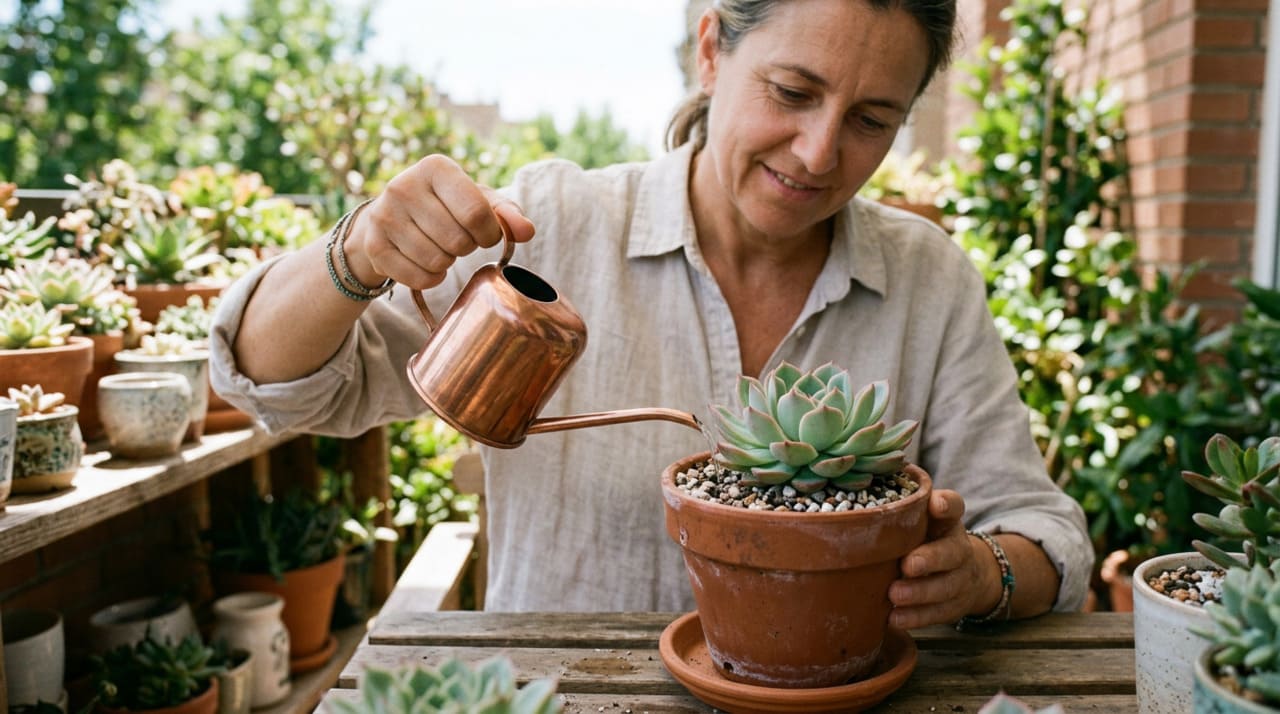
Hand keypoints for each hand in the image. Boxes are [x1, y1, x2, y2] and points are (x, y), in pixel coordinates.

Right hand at [344, 154, 536, 289]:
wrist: (391, 217)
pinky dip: (431, 278)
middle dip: (467, 247)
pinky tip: (426, 262)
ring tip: (440, 247)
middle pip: (458, 241)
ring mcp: (384, 216)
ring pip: (438, 261)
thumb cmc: (445, 206)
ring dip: (448, 263)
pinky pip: (419, 278)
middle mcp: (404, 186)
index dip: (489, 233)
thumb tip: (527, 231)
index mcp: (435, 167)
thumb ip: (507, 213)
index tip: (486, 233)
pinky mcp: (374, 245)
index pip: (476, 213)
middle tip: (458, 239)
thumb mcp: (477, 200)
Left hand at [888, 487, 999, 628]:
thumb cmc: (924, 539)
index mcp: (947, 521)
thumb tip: (855, 490)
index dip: (947, 505)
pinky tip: (895, 618)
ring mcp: (960, 578)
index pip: (954, 506)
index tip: (936, 505)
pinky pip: (939, 613)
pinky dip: (917, 617)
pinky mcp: (955, 605)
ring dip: (920, 593)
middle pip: (951, 552)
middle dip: (930, 559)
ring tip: (894, 595)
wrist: (964, 572)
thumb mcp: (918, 520)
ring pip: (946, 587)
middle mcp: (958, 547)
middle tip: (906, 565)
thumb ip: (898, 508)